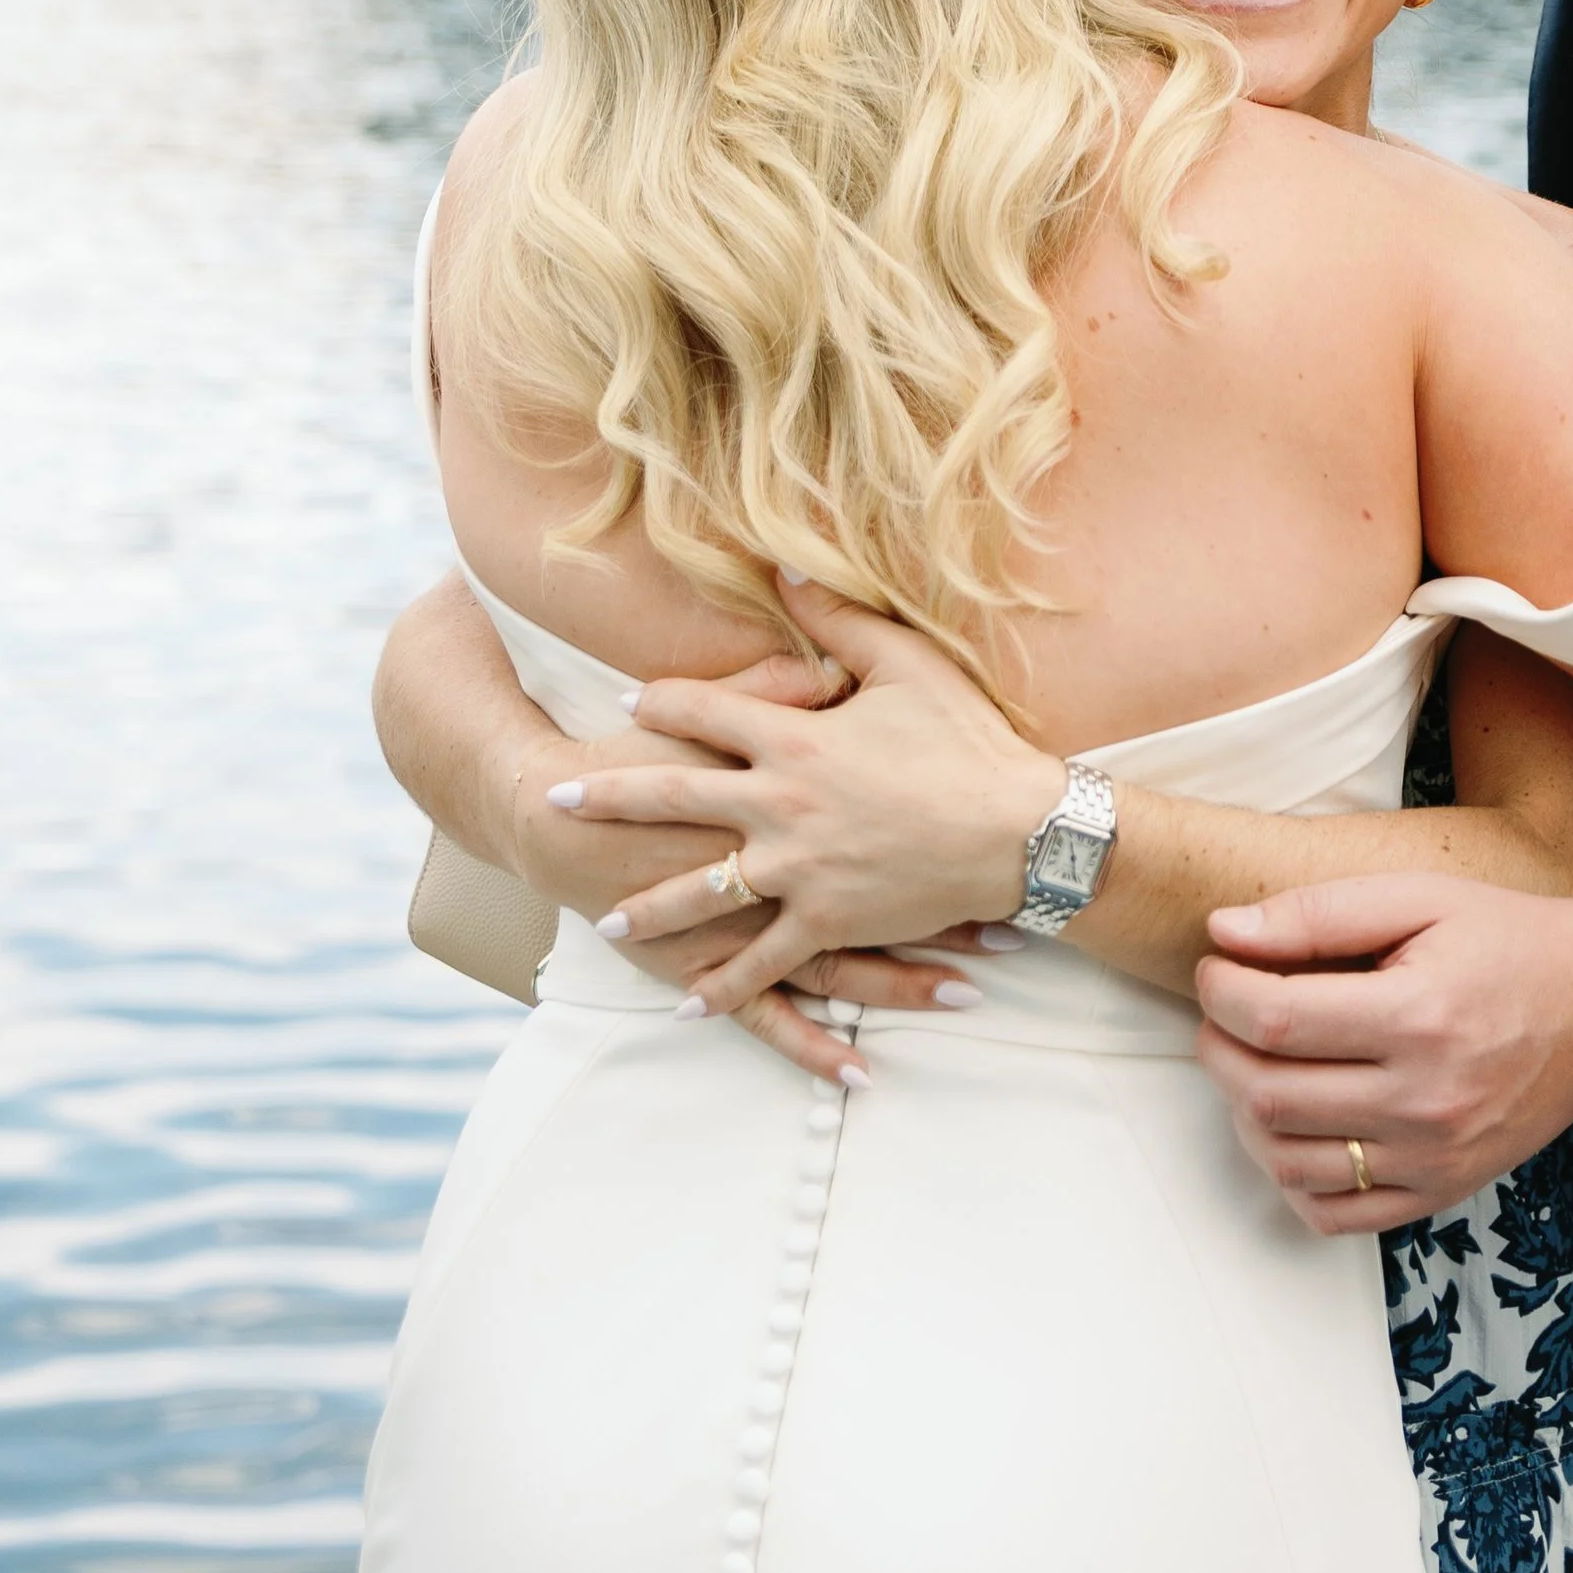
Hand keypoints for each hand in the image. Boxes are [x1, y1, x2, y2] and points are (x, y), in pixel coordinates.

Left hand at [546, 583, 1061, 1066]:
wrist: (1017, 831)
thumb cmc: (968, 741)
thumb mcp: (907, 663)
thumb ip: (837, 622)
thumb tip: (786, 570)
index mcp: (795, 739)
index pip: (704, 713)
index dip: (660, 705)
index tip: (625, 704)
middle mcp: (780, 805)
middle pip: (673, 799)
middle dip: (609, 800)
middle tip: (555, 803)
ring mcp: (797, 870)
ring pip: (702, 892)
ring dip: (650, 908)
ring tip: (605, 920)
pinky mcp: (825, 922)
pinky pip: (762, 962)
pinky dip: (723, 986)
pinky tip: (687, 1002)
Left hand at [1192, 873, 1572, 1232]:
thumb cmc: (1508, 940)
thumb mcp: (1419, 899)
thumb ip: (1317, 914)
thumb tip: (1223, 933)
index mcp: (1418, 1017)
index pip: (1275, 1021)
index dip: (1222, 992)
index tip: (1217, 966)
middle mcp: (1425, 1101)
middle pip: (1269, 1095)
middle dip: (1220, 1047)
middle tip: (1226, 1011)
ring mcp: (1432, 1158)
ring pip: (1288, 1162)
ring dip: (1245, 1112)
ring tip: (1255, 1064)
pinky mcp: (1440, 1191)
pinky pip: (1333, 1215)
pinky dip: (1292, 1177)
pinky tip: (1296, 1124)